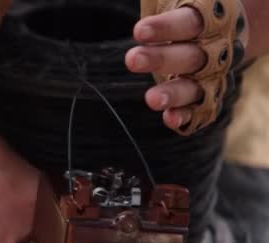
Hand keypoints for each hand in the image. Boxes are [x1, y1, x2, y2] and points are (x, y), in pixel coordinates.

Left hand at [126, 3, 246, 132]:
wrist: (223, 32)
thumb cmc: (191, 9)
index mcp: (206, 19)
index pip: (187, 22)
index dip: (164, 27)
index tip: (139, 30)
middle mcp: (210, 49)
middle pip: (189, 55)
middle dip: (161, 59)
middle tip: (131, 59)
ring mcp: (209, 76)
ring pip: (195, 86)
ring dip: (173, 93)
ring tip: (150, 99)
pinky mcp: (203, 97)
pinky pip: (200, 110)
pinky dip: (186, 116)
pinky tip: (170, 120)